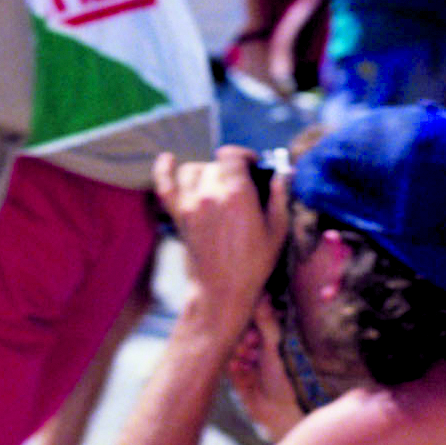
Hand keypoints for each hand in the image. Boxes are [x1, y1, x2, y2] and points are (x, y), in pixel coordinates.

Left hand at [155, 147, 288, 333]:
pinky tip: (168, 159)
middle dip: (230, 169)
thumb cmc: (254, 263)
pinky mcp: (178, 216)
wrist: (222, 289)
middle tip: (242, 185)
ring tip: (219, 184)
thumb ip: (279, 198)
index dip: (244, 155)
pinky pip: (164, 186)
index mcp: (236, 195)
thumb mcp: (278, 230)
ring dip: (207, 171)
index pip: (232, 155)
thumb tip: (281, 175)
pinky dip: (163, 170)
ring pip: (193, 171)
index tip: (253, 164)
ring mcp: (189, 205)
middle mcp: (209, 195)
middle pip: (215, 164)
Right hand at [224, 297, 303, 441]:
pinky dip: (233, 366)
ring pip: (231, 347)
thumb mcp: (275, 344)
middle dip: (243, 339)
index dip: (248, 320)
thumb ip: (266, 320)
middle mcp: (258, 345)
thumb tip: (263, 292)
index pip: (252, 318)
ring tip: (249, 362)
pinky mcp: (236, 373)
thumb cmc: (286, 375)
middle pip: (238, 331)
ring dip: (238, 353)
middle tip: (252, 346)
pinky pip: (226, 363)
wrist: (280, 409)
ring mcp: (246, 359)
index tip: (254, 326)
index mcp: (271, 335)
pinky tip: (241, 371)